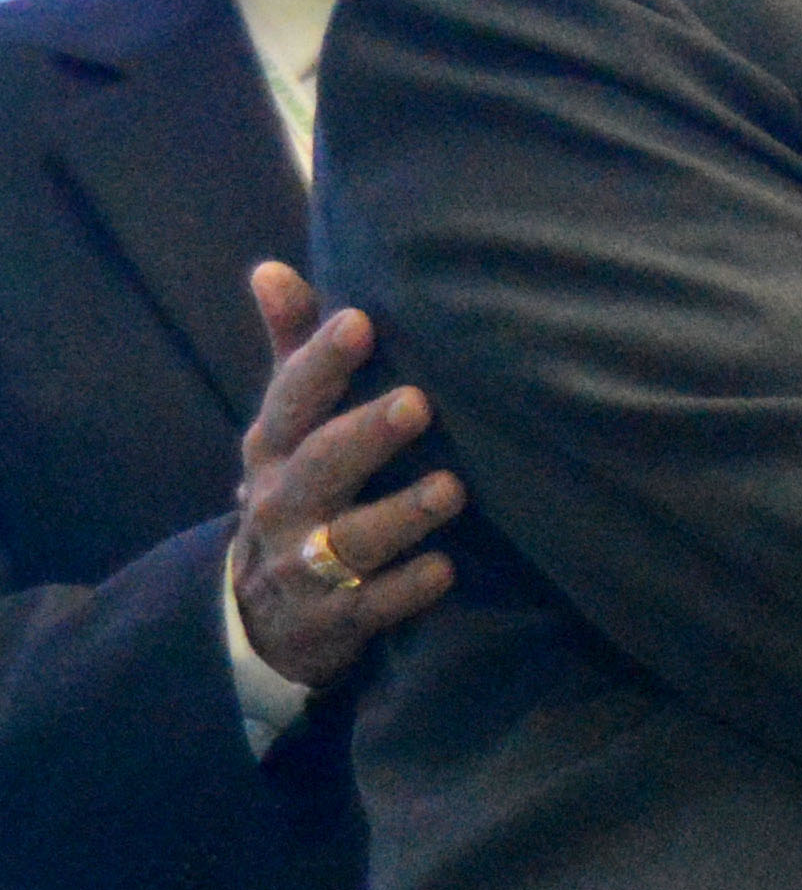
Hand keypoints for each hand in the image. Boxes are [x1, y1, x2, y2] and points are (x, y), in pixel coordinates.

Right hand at [230, 262, 462, 694]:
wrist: (260, 614)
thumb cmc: (296, 492)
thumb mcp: (286, 428)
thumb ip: (292, 352)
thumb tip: (270, 269)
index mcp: (272, 448)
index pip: (291, 397)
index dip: (321, 359)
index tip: (361, 320)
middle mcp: (281, 502)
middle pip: (321, 463)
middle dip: (366, 433)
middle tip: (418, 402)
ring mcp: (303, 566)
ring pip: (350, 538)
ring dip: (401, 513)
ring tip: (452, 488)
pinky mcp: (334, 621)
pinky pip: (372, 606)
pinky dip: (407, 589)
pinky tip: (445, 569)